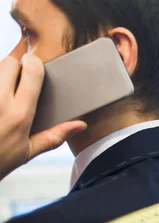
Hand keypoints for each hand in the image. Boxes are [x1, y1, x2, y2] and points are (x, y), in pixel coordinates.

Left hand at [0, 55, 85, 180]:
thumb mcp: (27, 152)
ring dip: (1, 73)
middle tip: (18, 78)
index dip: (34, 64)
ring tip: (4, 90)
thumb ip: (54, 136)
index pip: (31, 71)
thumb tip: (80, 125)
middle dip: (15, 65)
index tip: (36, 67)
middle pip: (9, 62)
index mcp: (20, 115)